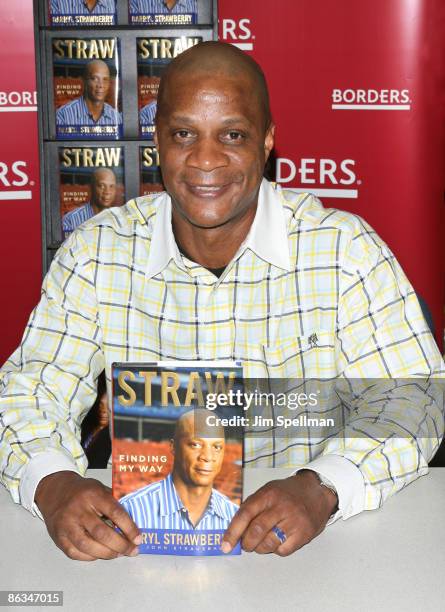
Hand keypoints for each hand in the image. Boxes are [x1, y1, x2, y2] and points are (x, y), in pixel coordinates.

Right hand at [35, 471, 141, 560]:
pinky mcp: (58, 537)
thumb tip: (134, 522)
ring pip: (87, 546)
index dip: (129, 527)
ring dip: (107, 553)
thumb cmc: (83, 491)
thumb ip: (115, 502)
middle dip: (120, 545)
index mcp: (92, 494)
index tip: (138, 538)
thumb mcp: (100, 488)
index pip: (115, 512)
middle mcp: (78, 509)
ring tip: (118, 554)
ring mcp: (66, 524)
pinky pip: (75, 553)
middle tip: (132, 550)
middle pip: (101, 533)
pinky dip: (90, 557)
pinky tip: (100, 554)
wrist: (55, 491)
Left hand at [221, 470, 337, 555]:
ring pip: (268, 543)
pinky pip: (283, 550)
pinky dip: (275, 550)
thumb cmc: (288, 493)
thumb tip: (234, 528)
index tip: (225, 545)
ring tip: (260, 544)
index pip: (245, 514)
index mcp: (268, 494)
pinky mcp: (304, 533)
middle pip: (256, 531)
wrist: (317, 492)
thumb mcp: (268, 490)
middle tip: (245, 545)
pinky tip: (277, 542)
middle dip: (246, 543)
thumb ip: (252, 506)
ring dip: (259, 548)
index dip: (232, 532)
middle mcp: (281, 507)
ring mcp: (293, 521)